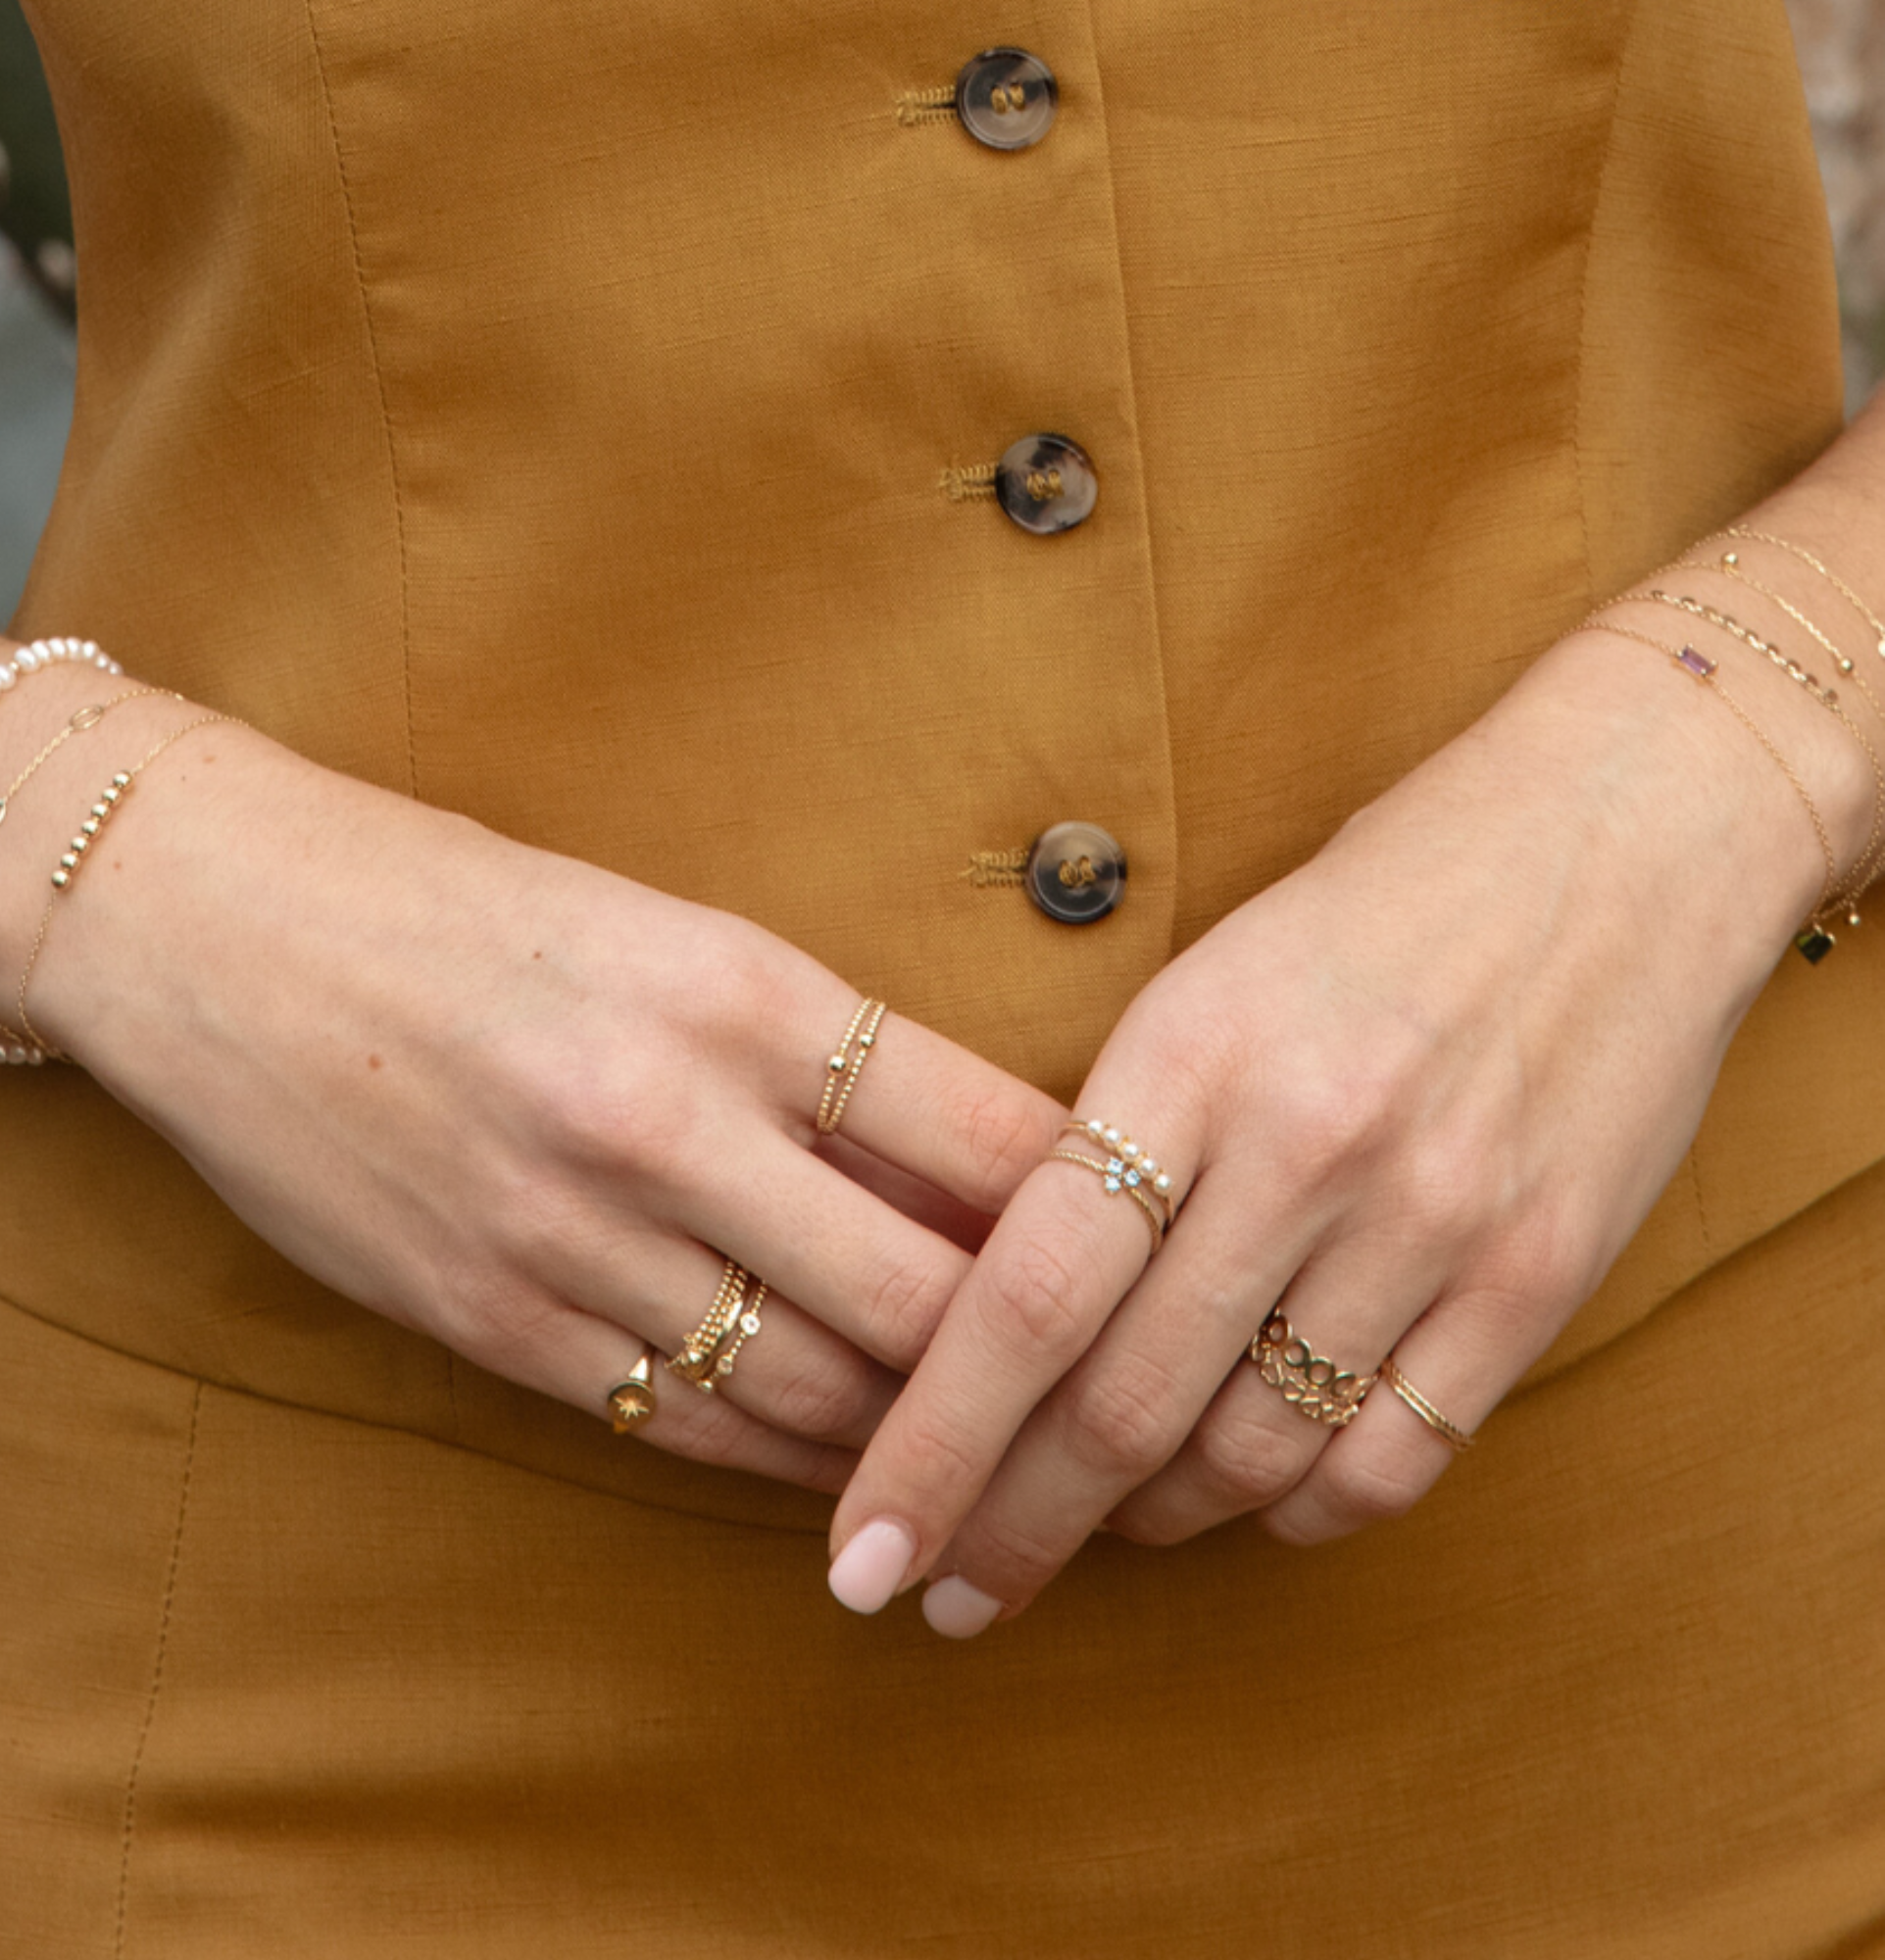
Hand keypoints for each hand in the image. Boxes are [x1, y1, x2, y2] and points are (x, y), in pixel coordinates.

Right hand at [0, 707, 1063, 1492]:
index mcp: (736, 988)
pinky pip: (689, 1423)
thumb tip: (969, 1161)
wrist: (220, 930)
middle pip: (928, 1294)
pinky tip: (849, 1465)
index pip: (986, 1134)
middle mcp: (667, 1119)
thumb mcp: (666, 930)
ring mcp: (572, 1235)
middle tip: (1107, 1390)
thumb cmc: (467, 912)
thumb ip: (816, 1048)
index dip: (1097, 1210)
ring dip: (923, 1432)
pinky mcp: (492, 1321)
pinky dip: (790, 1455)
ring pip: (818, 1388)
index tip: (1154, 1249)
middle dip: (1036, 1360)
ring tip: (1002, 1449)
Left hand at [825, 628, 1833, 1628]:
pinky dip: (1297, 1511)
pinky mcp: (1538, 1273)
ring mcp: (1433, 1217)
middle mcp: (1307, 1145)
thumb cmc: (1375, 905)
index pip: (1026, 1295)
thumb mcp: (1206, 980)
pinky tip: (1253, 1498)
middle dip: (1015, 1526)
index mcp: (1188, 1052)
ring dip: (1150, 1521)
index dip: (933, 1444)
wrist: (1618, 830)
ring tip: (1097, 1526)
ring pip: (1250, 1456)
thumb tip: (1008, 1318)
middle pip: (1121, 1406)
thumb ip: (1115, 1139)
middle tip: (952, 1592)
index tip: (864, 1552)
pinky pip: (1389, 1462)